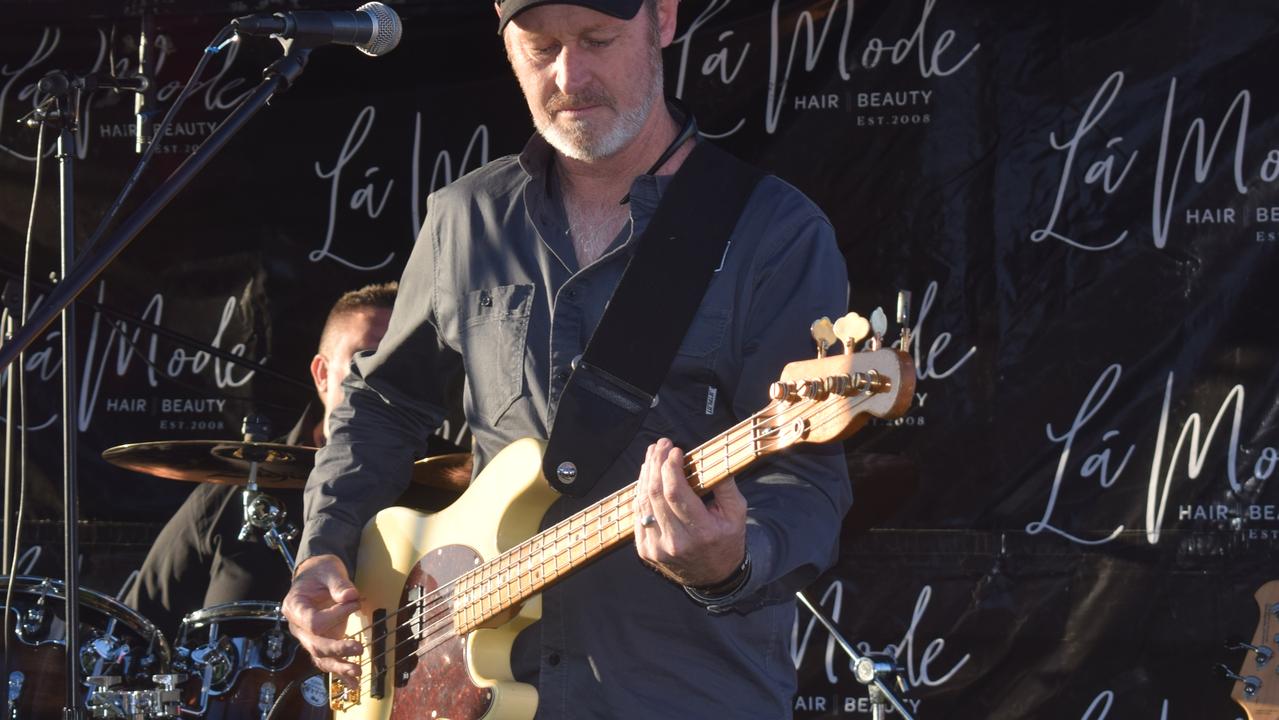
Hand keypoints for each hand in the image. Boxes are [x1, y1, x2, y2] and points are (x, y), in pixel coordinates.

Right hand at [282, 554, 363, 684]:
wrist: (316, 575)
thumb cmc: (320, 571)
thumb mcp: (329, 570)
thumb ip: (338, 584)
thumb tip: (350, 596)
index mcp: (295, 607)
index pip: (313, 621)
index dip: (335, 615)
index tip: (355, 603)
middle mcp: (298, 626)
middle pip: (315, 644)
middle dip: (337, 648)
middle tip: (358, 648)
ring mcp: (308, 637)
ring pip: (320, 657)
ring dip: (338, 666)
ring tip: (357, 672)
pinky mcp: (320, 641)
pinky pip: (327, 661)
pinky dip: (340, 672)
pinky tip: (354, 682)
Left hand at [633, 438, 747, 587]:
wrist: (714, 578)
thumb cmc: (726, 540)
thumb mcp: (737, 514)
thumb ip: (725, 485)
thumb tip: (709, 456)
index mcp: (701, 532)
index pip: (675, 493)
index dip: (670, 467)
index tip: (675, 450)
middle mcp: (675, 542)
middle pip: (655, 494)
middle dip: (656, 463)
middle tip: (661, 445)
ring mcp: (656, 548)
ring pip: (642, 502)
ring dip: (646, 474)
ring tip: (653, 455)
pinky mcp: (645, 550)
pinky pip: (638, 514)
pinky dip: (641, 492)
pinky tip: (647, 477)